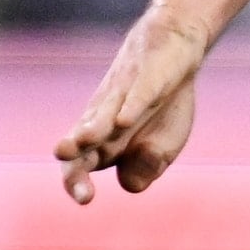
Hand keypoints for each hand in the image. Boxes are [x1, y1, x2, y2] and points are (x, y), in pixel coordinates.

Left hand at [57, 13, 207, 203]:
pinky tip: (124, 120)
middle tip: (79, 186)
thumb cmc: (162, 104)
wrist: (173, 50)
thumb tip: (128, 183)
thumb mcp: (162, 148)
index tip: (86, 198)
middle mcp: (105, 120)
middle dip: (76, 164)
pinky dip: (131, 106)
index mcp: (105, 143)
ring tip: (82, 142)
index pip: (80, 165)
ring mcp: (123, 97)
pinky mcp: (146, 78)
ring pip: (102, 116)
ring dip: (92, 130)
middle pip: (81, 145)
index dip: (77, 182)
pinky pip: (138, 94)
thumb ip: (145, 170)